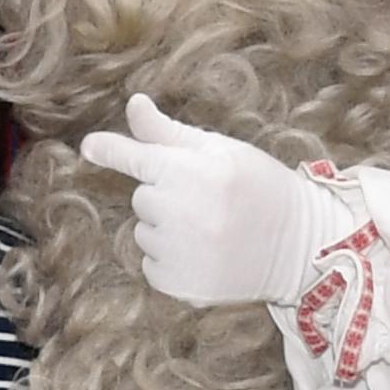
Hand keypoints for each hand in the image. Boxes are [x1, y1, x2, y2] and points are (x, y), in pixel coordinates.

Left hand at [75, 93, 347, 309]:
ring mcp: (182, 254)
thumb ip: (169, 133)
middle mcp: (184, 213)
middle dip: (164, 195)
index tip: (88, 146)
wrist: (301, 247)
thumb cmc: (260, 187)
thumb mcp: (221, 150)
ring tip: (210, 229)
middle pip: (142, 199)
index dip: (111, 150)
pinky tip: (205, 254)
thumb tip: (134, 104)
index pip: (139, 159)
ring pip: (144, 233)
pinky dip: (170, 261)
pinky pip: (151, 265)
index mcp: (195, 173)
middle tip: (206, 199)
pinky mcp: (182, 286)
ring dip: (166, 230)